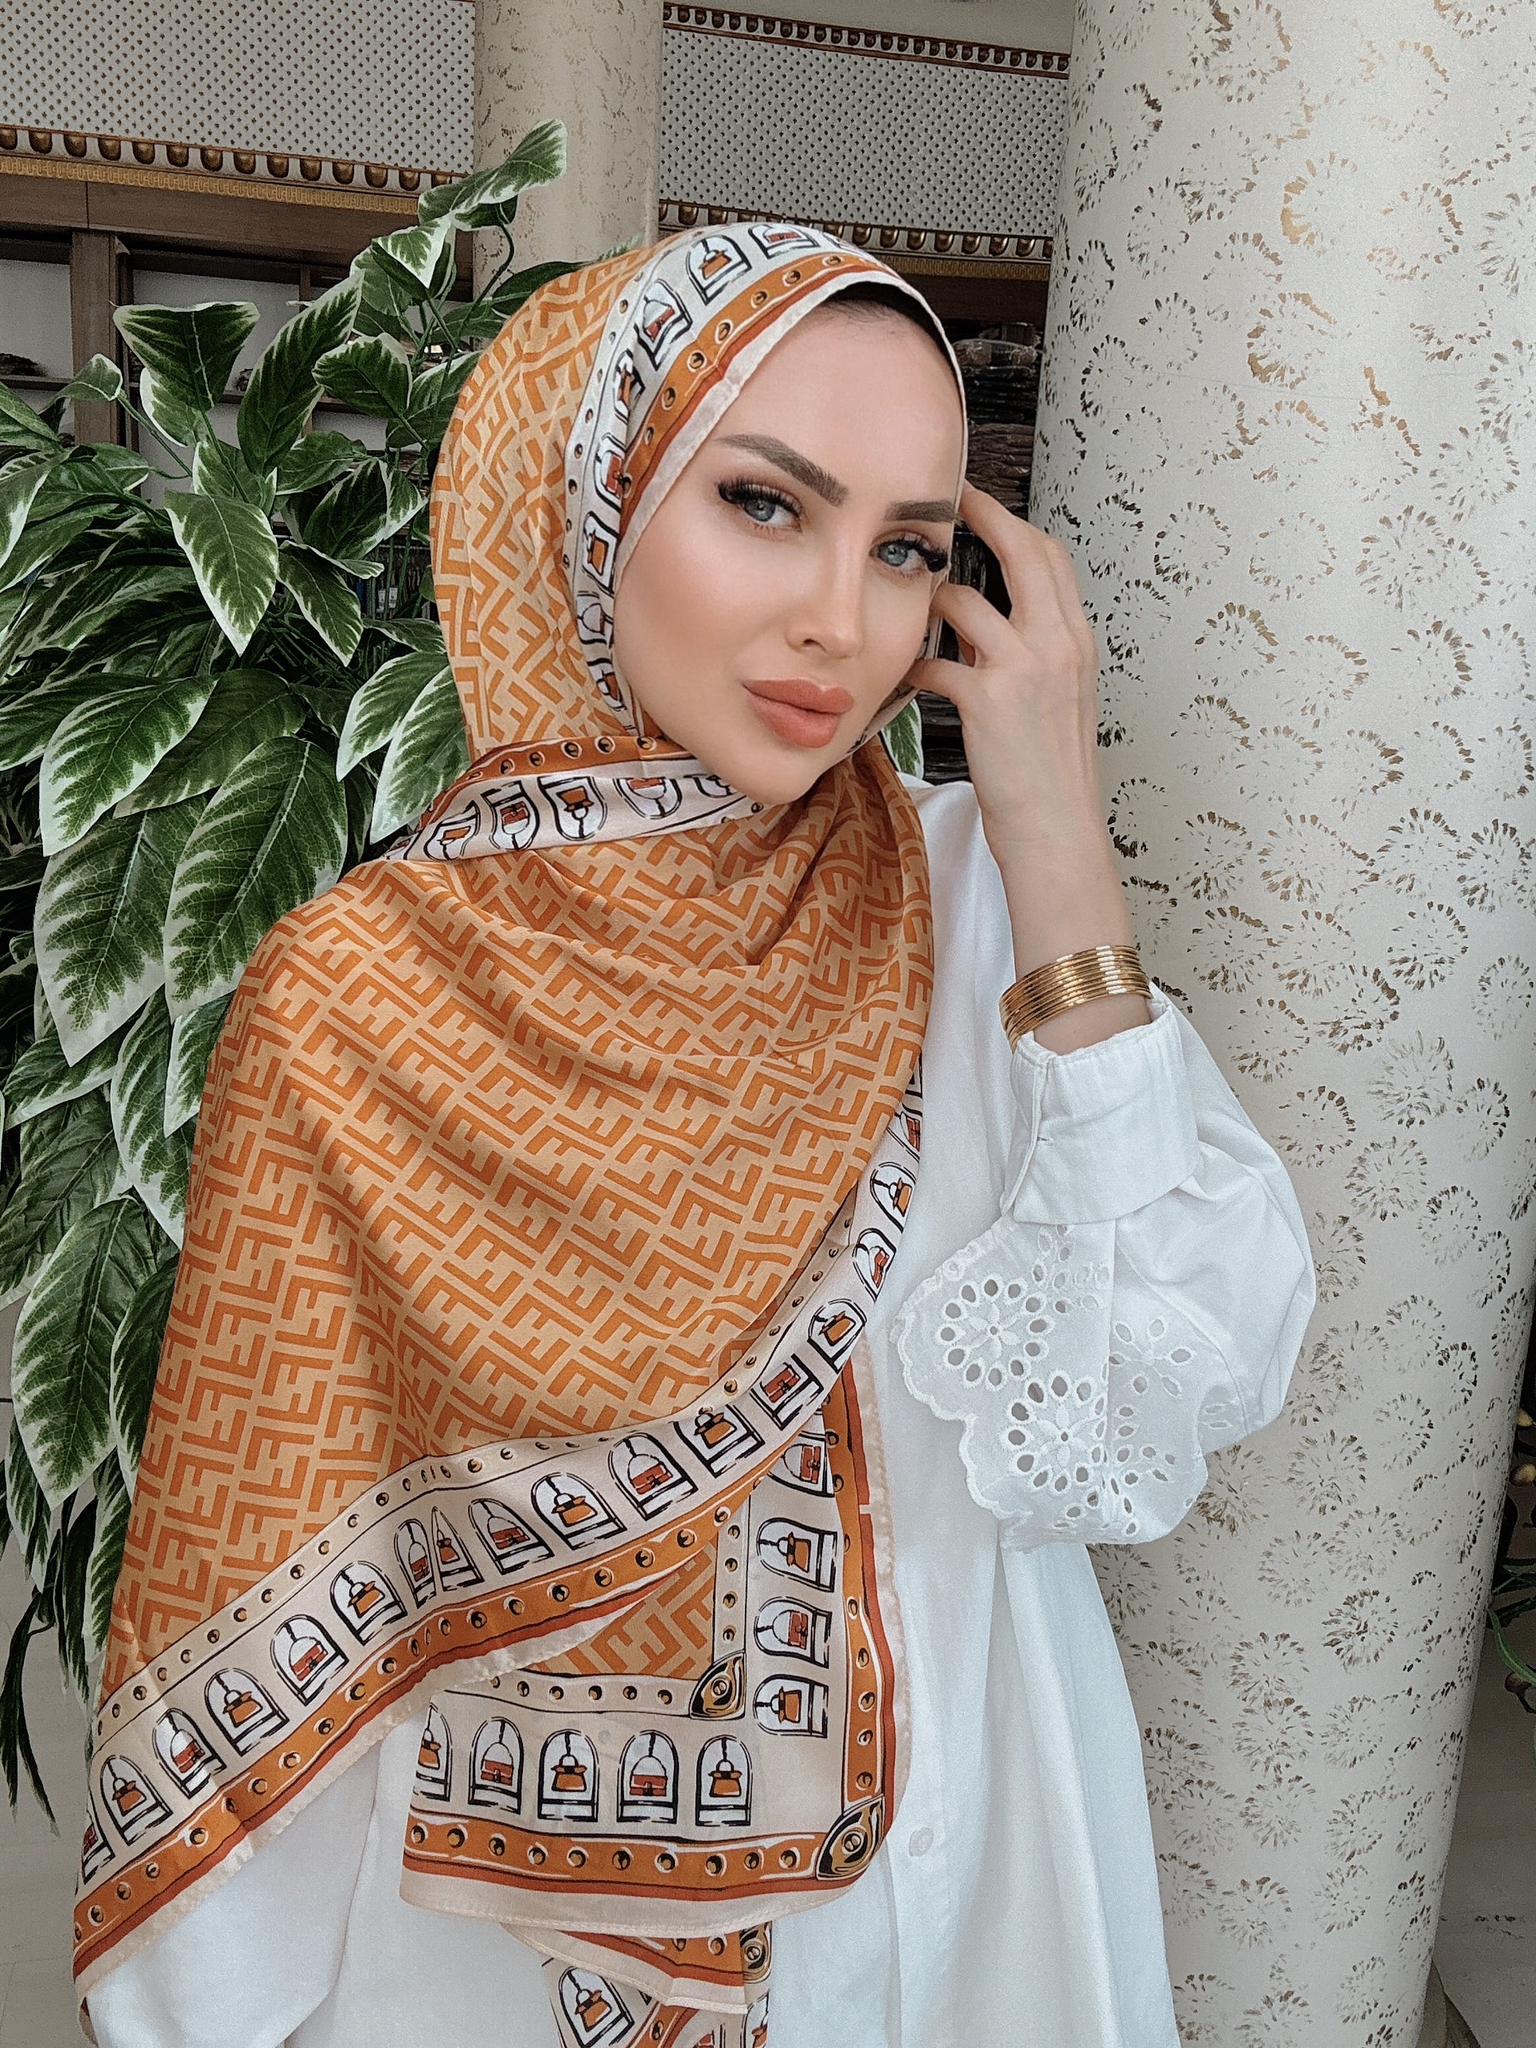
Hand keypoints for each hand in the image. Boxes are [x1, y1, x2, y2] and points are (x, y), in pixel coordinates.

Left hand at [907, 481, 1104, 859]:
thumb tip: (981, 628)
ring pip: (968, 602)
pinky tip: (907, 673)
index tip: (984, 506)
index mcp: (1077, 644)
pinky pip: (938, 662)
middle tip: (946, 501)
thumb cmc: (1051, 776)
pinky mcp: (989, 700)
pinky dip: (916, 664)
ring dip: (934, 602)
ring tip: (915, 611)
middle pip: (1023, 553)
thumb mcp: (1058, 702)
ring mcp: (1025, 669)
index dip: (1016, 525)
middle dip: (983, 517)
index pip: (1053, 559)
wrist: (1056, 829)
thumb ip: (1028, 656)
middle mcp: (1058, 646)